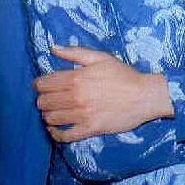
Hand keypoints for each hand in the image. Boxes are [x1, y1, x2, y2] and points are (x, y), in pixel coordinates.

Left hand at [34, 45, 172, 142]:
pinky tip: (56, 128)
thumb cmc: (124, 75)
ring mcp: (81, 115)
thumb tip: (52, 48)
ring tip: (56, 112)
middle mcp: (75, 97)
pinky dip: (55, 133)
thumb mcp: (102, 58)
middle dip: (44, 100)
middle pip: (43, 102)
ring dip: (49, 115)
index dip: (39, 85)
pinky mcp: (89, 129)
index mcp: (76, 78)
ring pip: (50, 119)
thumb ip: (75, 52)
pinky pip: (63, 136)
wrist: (145, 96)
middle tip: (52, 99)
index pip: (43, 84)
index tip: (45, 86)